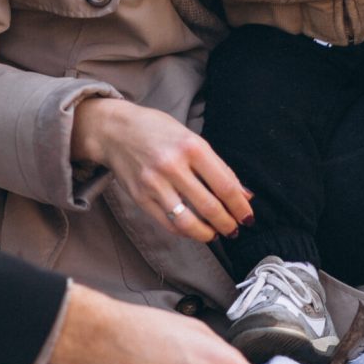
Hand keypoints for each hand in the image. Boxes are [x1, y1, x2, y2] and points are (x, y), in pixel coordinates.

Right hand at [71, 96, 251, 240]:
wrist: (114, 130)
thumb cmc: (157, 131)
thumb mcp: (191, 138)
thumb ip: (217, 167)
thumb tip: (244, 194)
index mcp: (191, 146)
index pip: (225, 185)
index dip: (240, 206)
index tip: (248, 216)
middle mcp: (173, 166)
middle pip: (209, 206)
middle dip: (228, 223)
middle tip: (235, 229)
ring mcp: (154, 184)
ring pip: (188, 222)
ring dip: (208, 233)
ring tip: (216, 233)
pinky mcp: (140, 198)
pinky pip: (168, 224)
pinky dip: (186, 232)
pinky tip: (195, 230)